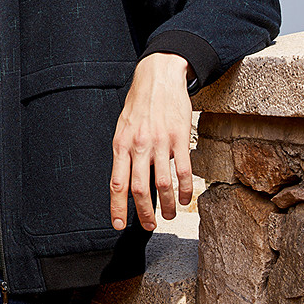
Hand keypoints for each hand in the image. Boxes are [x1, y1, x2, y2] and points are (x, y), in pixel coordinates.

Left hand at [110, 52, 193, 231]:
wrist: (158, 77)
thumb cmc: (139, 104)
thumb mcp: (123, 127)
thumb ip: (124, 152)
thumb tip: (125, 180)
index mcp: (121, 144)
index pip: (116, 183)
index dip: (117, 207)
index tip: (119, 226)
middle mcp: (139, 146)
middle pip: (139, 189)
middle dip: (144, 213)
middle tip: (149, 226)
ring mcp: (160, 143)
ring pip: (163, 185)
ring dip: (168, 206)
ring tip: (170, 215)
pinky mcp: (179, 138)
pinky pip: (183, 172)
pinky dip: (185, 190)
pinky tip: (186, 199)